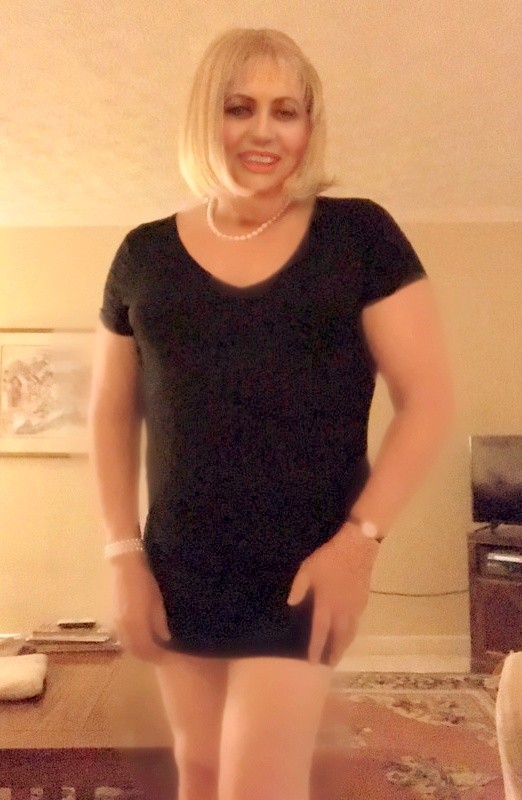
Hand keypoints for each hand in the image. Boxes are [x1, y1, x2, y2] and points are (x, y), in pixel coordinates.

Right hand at [109, 554, 171, 663]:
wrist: (126, 565)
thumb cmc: (146, 580)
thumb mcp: (157, 600)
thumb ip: (159, 621)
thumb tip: (165, 639)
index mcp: (135, 623)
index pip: (146, 649)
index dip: (157, 656)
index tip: (168, 656)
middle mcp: (123, 626)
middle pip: (135, 650)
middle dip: (148, 656)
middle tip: (162, 655)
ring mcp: (116, 621)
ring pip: (127, 644)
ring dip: (139, 650)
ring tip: (153, 649)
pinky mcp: (114, 616)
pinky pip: (122, 636)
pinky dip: (132, 641)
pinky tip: (141, 638)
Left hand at [286, 524, 378, 667]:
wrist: (357, 547)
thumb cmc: (329, 557)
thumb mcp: (307, 569)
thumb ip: (298, 588)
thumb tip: (291, 604)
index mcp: (327, 603)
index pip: (320, 632)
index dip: (316, 648)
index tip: (312, 663)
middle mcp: (343, 610)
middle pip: (339, 638)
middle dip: (334, 653)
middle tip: (330, 665)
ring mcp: (355, 606)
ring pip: (351, 632)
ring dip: (345, 645)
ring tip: (339, 654)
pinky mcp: (364, 600)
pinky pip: (358, 621)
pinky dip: (352, 631)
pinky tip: (349, 632)